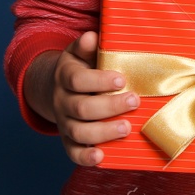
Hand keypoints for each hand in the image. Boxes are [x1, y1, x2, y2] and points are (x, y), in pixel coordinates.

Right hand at [27, 31, 140, 165]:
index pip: (77, 80)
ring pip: (78, 131)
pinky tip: (101, 157)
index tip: (122, 79)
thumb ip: (86, 46)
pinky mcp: (69, 140)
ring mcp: (64, 122)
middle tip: (134, 101)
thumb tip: (91, 37)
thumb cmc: (83, 68)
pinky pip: (72, 152)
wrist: (60, 89)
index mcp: (65, 76)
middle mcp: (62, 101)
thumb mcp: (81, 53)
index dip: (98, 81)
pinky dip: (85, 157)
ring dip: (103, 132)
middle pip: (81, 108)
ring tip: (126, 128)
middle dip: (109, 106)